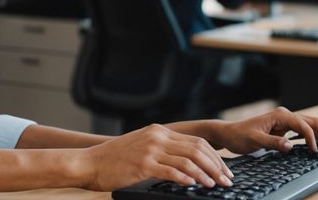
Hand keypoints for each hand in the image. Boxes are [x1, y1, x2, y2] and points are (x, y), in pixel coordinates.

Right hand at [80, 124, 233, 190]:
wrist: (91, 162)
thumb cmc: (116, 159)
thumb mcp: (143, 145)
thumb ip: (164, 149)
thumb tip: (189, 162)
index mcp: (160, 132)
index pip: (196, 142)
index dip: (214, 157)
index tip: (225, 170)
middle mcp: (157, 138)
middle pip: (197, 150)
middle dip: (216, 166)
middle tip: (227, 180)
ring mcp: (150, 150)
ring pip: (187, 161)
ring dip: (205, 175)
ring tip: (215, 186)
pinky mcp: (142, 165)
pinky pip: (170, 172)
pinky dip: (186, 178)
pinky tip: (194, 185)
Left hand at [211, 107, 317, 154]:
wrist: (230, 134)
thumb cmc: (239, 135)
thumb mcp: (254, 140)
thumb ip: (273, 142)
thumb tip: (290, 146)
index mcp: (280, 115)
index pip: (302, 124)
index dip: (312, 138)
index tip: (314, 151)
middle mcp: (285, 116)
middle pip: (312, 122)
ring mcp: (285, 122)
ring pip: (310, 125)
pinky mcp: (284, 129)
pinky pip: (303, 131)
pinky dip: (312, 137)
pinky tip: (316, 146)